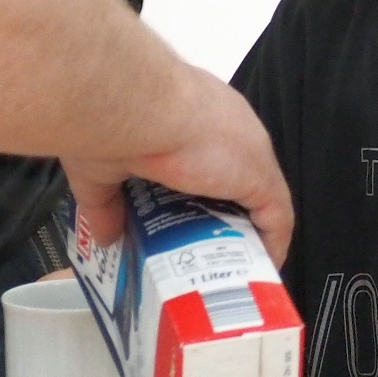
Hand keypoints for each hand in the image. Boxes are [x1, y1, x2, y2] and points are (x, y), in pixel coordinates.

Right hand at [60, 63, 294, 266]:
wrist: (132, 106)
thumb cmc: (111, 125)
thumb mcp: (101, 170)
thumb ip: (105, 205)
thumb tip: (103, 238)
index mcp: (191, 117)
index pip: (205, 158)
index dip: (196, 192)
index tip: (179, 223)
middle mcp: (227, 128)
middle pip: (234, 180)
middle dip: (219, 216)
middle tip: (198, 252)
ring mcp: (247, 150)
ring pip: (257, 199)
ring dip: (244, 233)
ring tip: (228, 267)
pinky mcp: (260, 175)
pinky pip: (276, 218)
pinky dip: (270, 244)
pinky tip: (258, 270)